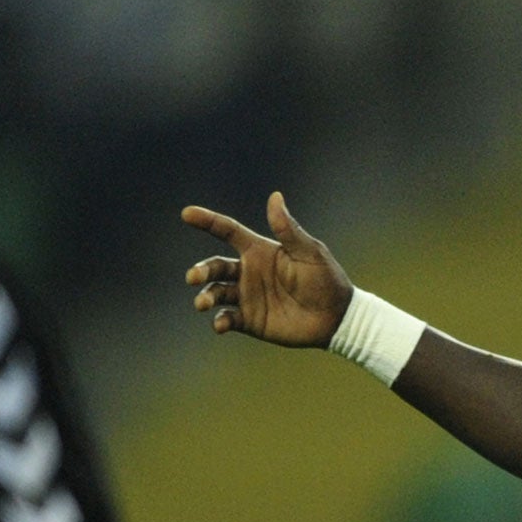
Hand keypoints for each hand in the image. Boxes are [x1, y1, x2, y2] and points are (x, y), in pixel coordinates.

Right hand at [182, 193, 354, 347]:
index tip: (187, 214)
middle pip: (215, 266)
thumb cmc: (325, 278)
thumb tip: (275, 196)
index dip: (207, 221)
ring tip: (202, 303)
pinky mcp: (250, 320)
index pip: (227, 231)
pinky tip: (220, 324)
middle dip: (201, 270)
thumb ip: (287, 229)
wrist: (335, 316)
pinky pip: (228, 318)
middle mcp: (248, 272)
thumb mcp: (308, 251)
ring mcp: (247, 296)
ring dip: (206, 296)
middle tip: (193, 277)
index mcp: (259, 250)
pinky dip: (220, 321)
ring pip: (216, 292)